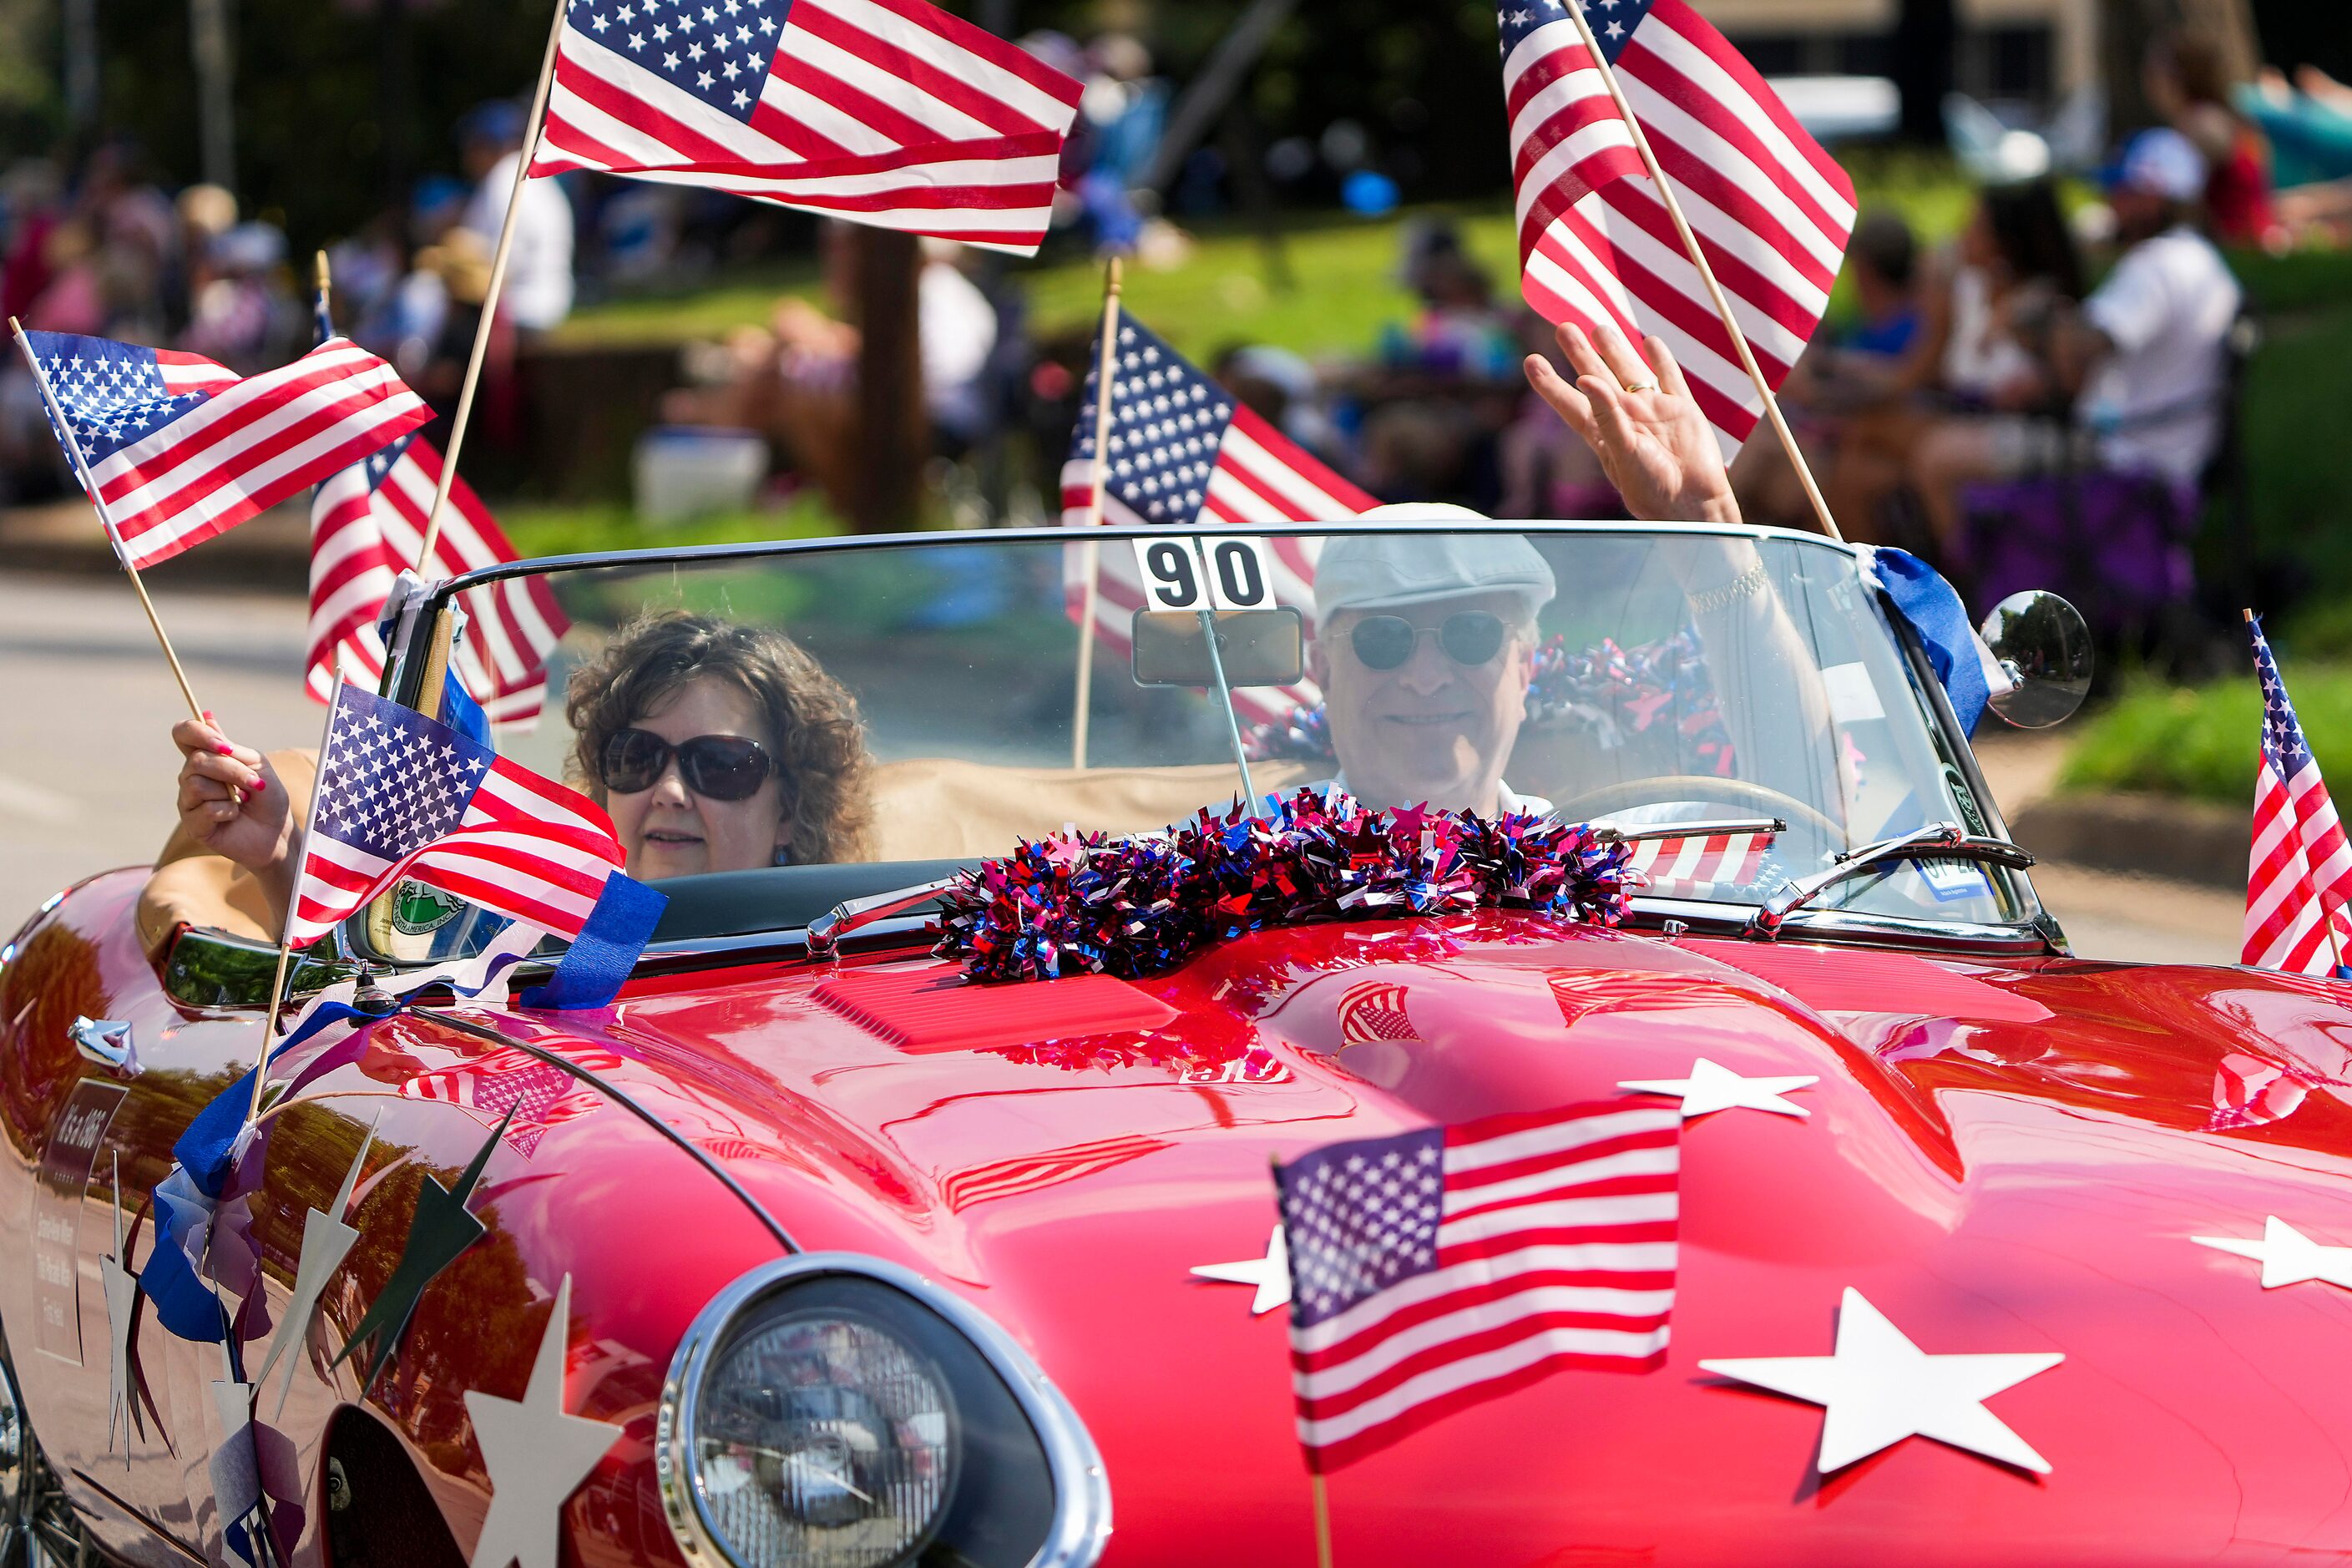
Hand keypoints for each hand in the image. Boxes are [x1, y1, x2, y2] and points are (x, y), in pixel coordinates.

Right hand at [173, 715, 293, 877]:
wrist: (278, 833)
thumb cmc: (268, 798)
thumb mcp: (257, 766)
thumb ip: (231, 747)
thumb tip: (207, 715)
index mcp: (206, 758)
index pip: (183, 734)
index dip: (196, 732)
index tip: (222, 744)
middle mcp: (191, 777)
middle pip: (196, 760)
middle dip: (231, 770)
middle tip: (254, 783)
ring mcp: (189, 801)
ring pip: (196, 784)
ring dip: (230, 792)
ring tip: (244, 801)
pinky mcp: (193, 824)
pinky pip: (204, 809)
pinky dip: (228, 811)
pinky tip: (234, 816)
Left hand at [1523, 324, 1740, 524]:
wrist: (1693, 502)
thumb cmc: (1652, 487)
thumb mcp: (1623, 452)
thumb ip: (1606, 416)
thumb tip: (1585, 379)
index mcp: (1604, 434)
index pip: (1570, 403)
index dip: (1551, 384)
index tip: (1531, 361)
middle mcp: (1626, 418)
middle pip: (1598, 378)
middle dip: (1580, 354)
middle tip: (1563, 328)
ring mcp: (1654, 412)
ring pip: (1630, 372)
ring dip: (1616, 349)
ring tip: (1599, 327)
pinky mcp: (1683, 410)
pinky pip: (1669, 379)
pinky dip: (1661, 359)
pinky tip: (1650, 341)